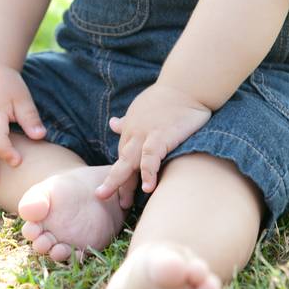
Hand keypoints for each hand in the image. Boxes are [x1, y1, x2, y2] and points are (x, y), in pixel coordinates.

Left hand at [95, 83, 210, 199]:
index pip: (122, 156)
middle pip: (121, 162)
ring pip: (129, 162)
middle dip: (112, 182)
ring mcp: (145, 135)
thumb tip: (113, 124)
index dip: (118, 174)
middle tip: (103, 197)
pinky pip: (151, 157)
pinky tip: (149, 188)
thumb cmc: (167, 96)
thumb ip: (127, 120)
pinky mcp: (161, 136)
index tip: (114, 191)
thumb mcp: (141, 108)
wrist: (186, 84)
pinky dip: (148, 172)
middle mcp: (134, 133)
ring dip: (124, 183)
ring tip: (124, 203)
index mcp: (130, 129)